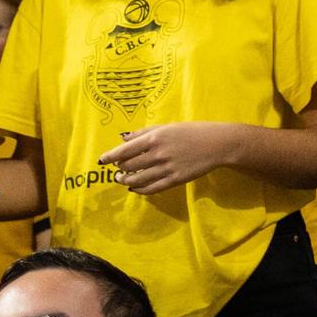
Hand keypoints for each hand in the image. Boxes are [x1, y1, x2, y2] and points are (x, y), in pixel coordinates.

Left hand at [99, 122, 233, 193]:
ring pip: (137, 180)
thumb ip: (144, 133)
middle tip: (116, 171)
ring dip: (126, 181)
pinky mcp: (174, 181)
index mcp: (154, 138)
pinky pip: (151, 189)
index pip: (124, 151)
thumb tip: (124, 138)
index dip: (110, 157)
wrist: (215, 144)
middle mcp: (157, 154)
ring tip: (122, 180)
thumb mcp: (167, 127)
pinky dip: (139, 190)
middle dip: (119, 170)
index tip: (101, 161)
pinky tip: (135, 188)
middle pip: (129, 167)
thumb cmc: (191, 131)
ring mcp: (166, 169)